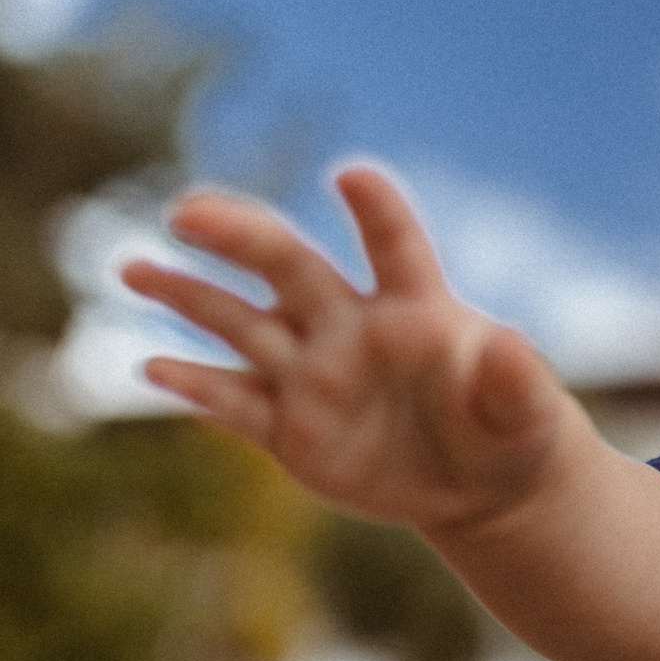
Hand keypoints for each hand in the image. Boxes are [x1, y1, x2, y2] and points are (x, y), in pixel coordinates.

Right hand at [122, 166, 573, 533]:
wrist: (481, 485)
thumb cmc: (511, 430)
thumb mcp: (526, 413)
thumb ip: (517, 378)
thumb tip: (507, 342)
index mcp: (417, 308)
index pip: (394, 247)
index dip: (378, 212)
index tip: (353, 176)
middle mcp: (352, 328)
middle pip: (289, 267)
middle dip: (241, 236)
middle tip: (188, 211)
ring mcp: (314, 374)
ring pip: (241, 323)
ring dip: (187, 295)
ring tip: (132, 267)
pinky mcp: (289, 428)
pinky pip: (234, 403)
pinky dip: (196, 387)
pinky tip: (153, 366)